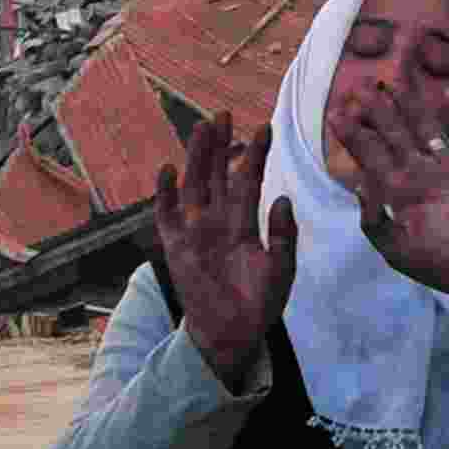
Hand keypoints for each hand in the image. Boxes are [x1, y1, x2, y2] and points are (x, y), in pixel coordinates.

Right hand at [155, 112, 297, 392]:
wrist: (233, 335)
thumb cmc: (259, 302)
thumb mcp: (282, 269)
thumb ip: (284, 236)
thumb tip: (282, 199)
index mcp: (244, 222)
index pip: (249, 180)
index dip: (256, 155)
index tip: (265, 128)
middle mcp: (218, 220)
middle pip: (217, 174)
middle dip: (220, 144)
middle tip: (223, 113)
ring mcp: (195, 231)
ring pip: (194, 185)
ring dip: (196, 157)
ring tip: (201, 128)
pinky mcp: (176, 246)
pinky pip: (167, 215)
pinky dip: (165, 194)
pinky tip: (168, 169)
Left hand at [327, 82, 448, 332]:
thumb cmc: (439, 263)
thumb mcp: (396, 250)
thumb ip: (374, 220)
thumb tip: (357, 188)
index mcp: (397, 190)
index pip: (369, 155)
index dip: (353, 134)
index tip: (335, 113)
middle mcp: (419, 172)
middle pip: (394, 133)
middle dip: (376, 110)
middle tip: (359, 86)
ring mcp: (448, 166)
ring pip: (426, 126)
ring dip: (412, 103)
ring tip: (396, 77)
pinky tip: (448, 92)